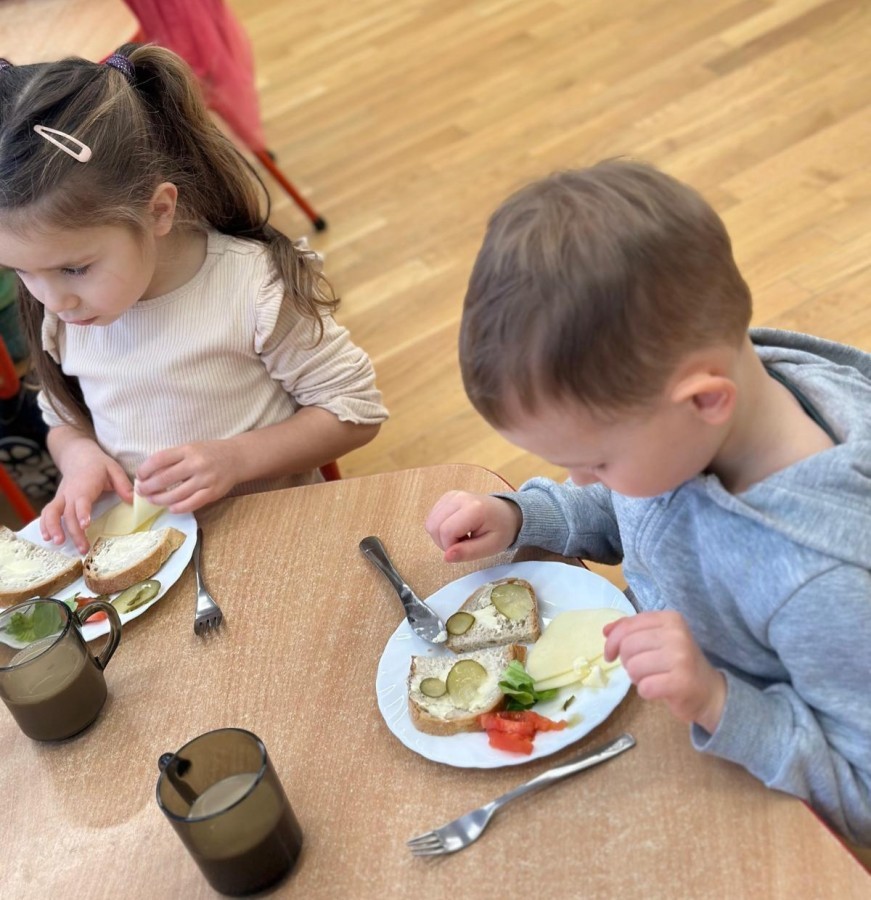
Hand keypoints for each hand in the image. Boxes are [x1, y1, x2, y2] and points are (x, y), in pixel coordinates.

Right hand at [40, 444, 132, 552]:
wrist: (78, 455)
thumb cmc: (98, 464)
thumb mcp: (114, 469)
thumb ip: (123, 484)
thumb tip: (133, 500)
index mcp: (85, 485)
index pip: (82, 500)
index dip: (82, 512)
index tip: (85, 525)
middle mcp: (70, 492)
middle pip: (67, 513)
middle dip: (74, 532)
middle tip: (82, 549)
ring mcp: (61, 497)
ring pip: (51, 513)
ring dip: (53, 529)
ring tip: (59, 543)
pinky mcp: (57, 501)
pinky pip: (47, 513)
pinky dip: (44, 525)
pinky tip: (47, 538)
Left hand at [136, 439, 239, 512]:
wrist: (237, 458)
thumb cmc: (209, 453)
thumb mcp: (190, 448)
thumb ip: (172, 459)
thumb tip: (149, 474)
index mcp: (188, 450)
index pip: (159, 459)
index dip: (145, 469)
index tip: (140, 476)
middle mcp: (197, 463)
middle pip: (165, 478)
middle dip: (149, 487)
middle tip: (141, 492)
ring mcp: (206, 479)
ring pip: (177, 494)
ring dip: (160, 500)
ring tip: (153, 500)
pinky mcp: (213, 492)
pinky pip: (192, 504)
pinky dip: (178, 507)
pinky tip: (171, 508)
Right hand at [425, 491, 522, 562]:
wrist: (507, 513)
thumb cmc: (501, 531)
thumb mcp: (490, 547)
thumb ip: (468, 552)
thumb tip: (446, 557)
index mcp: (474, 509)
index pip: (446, 531)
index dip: (450, 547)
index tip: (465, 549)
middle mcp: (459, 497)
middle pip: (434, 526)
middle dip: (444, 542)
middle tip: (463, 543)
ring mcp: (451, 495)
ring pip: (430, 522)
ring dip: (441, 535)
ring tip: (461, 535)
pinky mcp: (446, 497)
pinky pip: (432, 517)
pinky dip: (440, 527)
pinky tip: (456, 528)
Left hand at [603, 611, 726, 732]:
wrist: (710, 692)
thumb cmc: (678, 663)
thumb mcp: (657, 639)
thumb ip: (631, 631)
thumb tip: (605, 630)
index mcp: (670, 619)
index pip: (627, 626)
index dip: (612, 642)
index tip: (611, 654)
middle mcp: (677, 634)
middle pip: (627, 647)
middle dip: (627, 662)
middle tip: (641, 669)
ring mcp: (681, 658)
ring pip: (633, 667)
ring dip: (636, 678)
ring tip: (652, 678)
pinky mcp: (681, 682)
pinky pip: (644, 687)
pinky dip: (646, 691)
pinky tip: (659, 689)